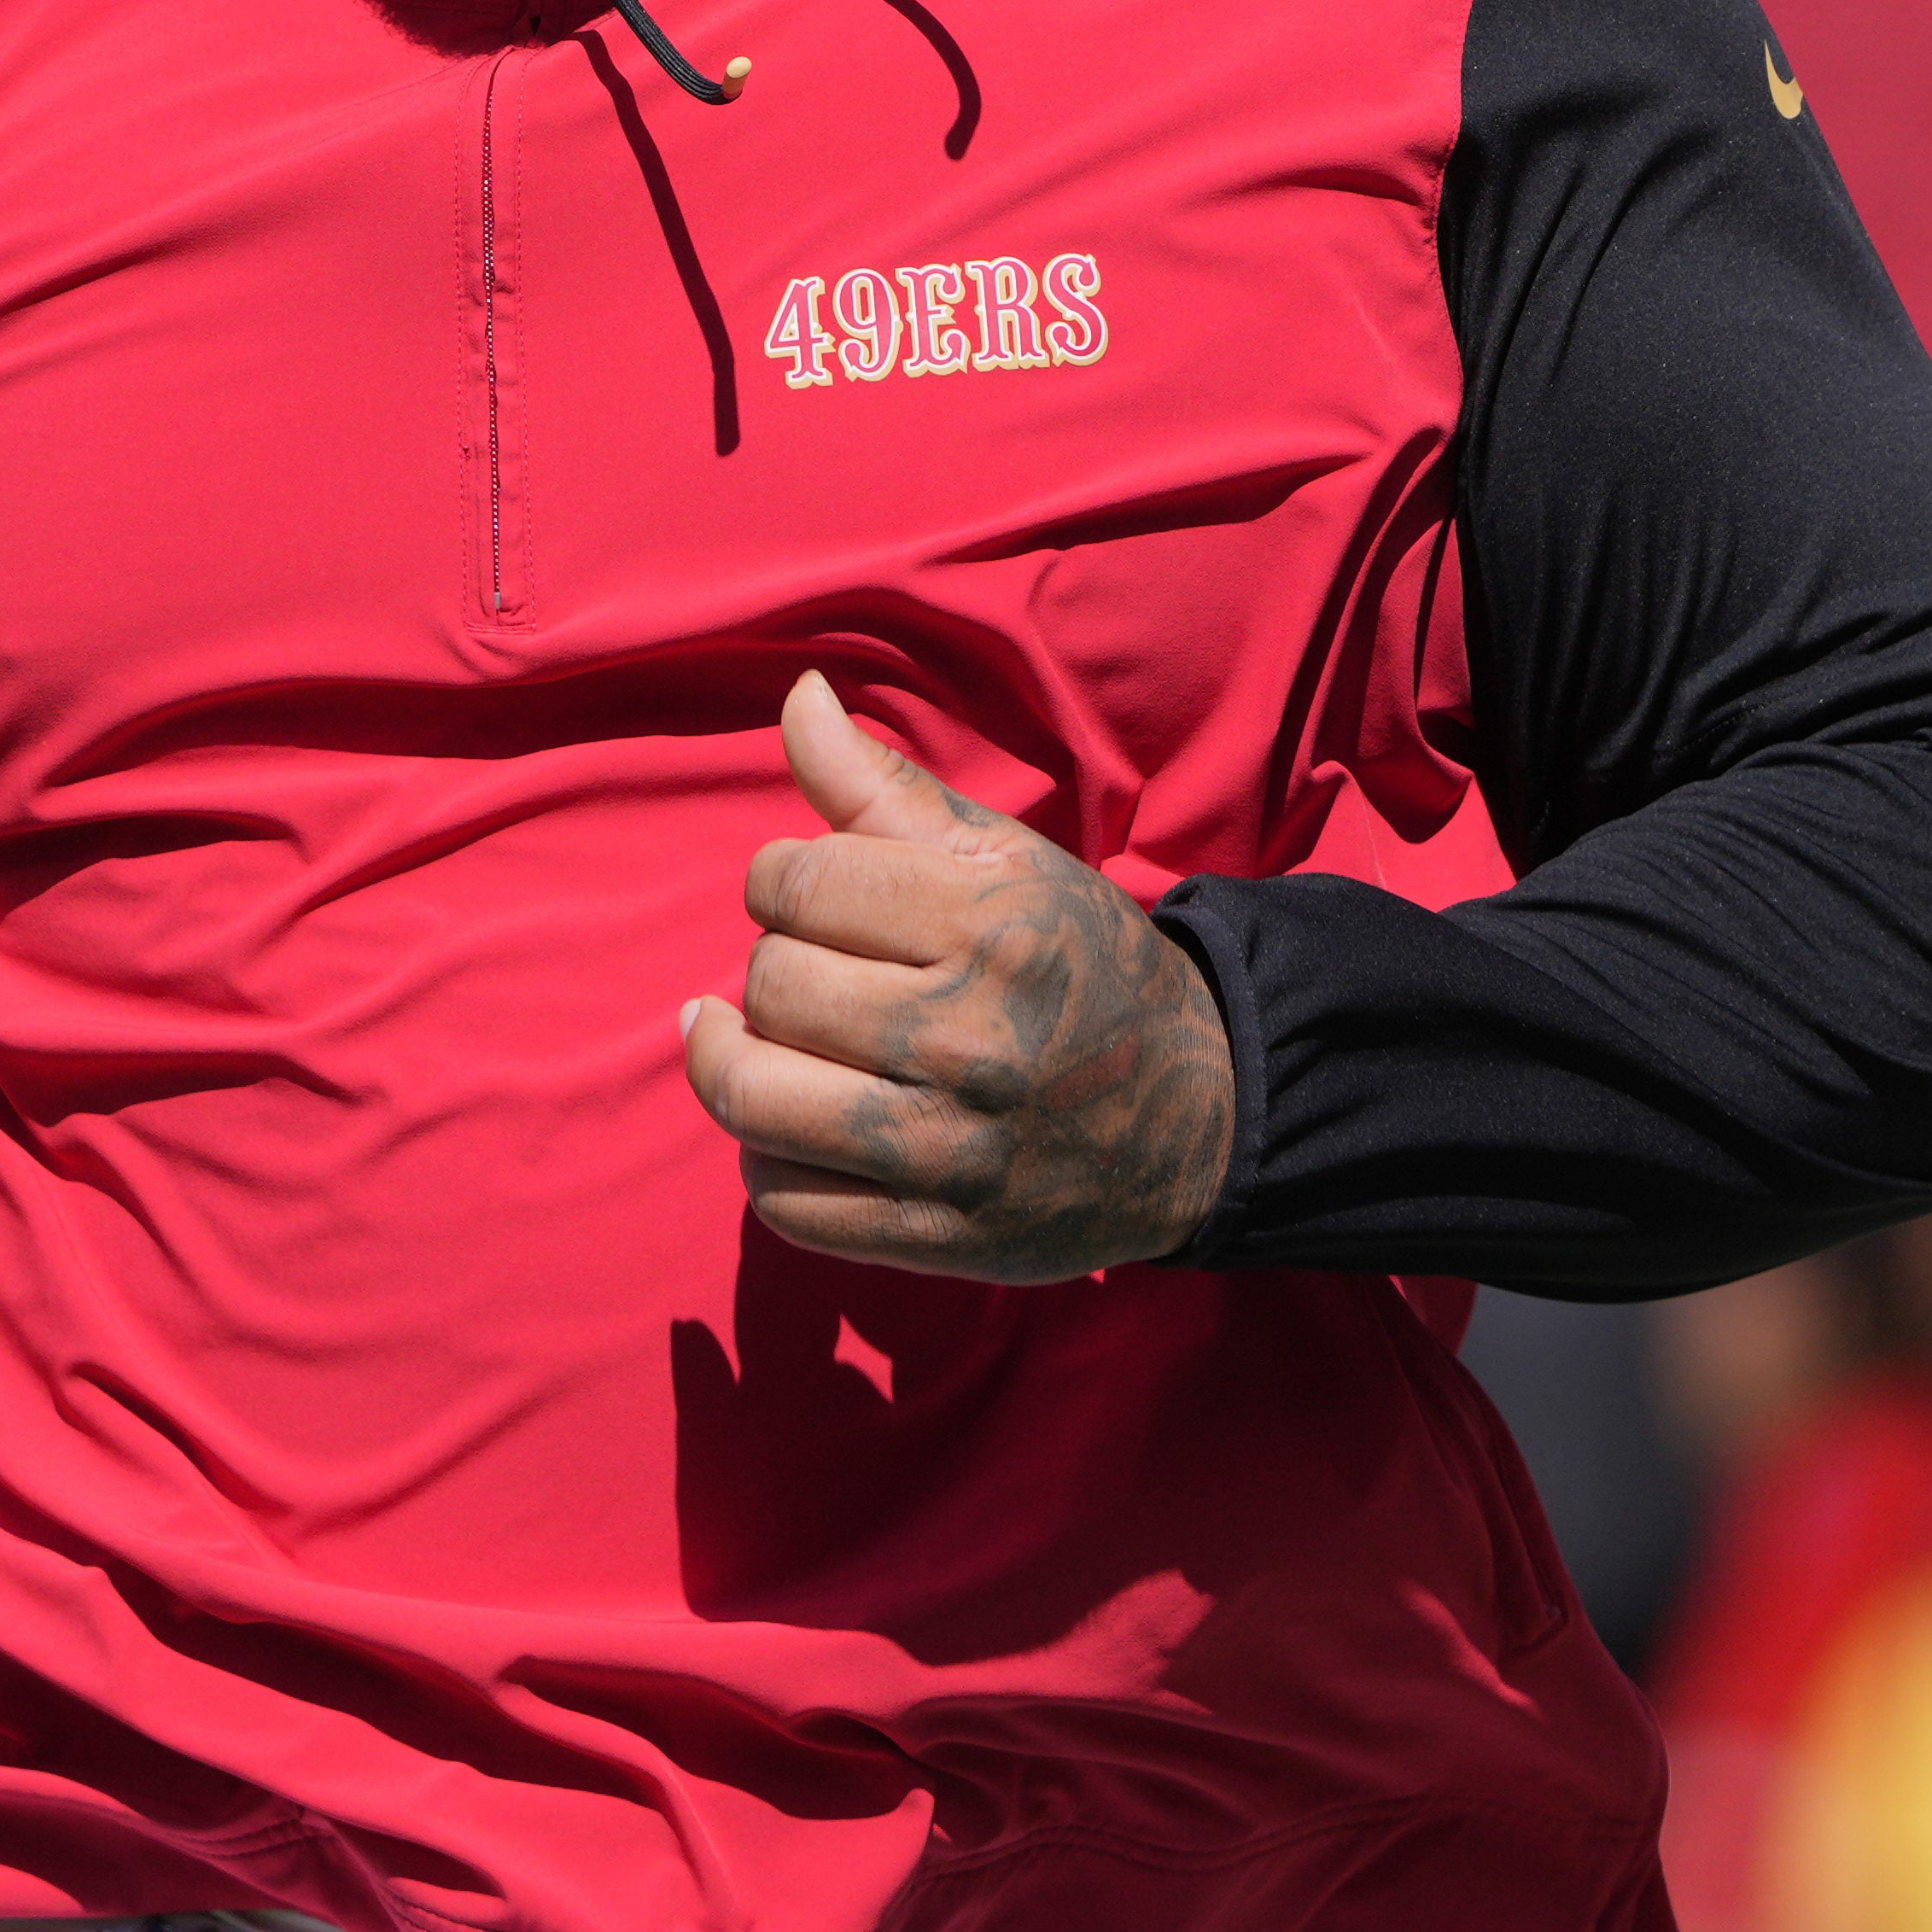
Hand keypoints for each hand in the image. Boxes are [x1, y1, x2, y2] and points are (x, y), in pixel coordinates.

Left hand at [676, 674, 1235, 1284]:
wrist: (1197, 1115)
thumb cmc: (1078, 965)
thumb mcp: (1006, 861)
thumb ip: (884, 787)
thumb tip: (796, 695)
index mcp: (993, 926)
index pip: (793, 883)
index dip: (782, 880)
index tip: (812, 897)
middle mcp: (972, 1039)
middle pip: (770, 986)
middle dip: (773, 969)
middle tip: (814, 974)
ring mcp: (953, 1149)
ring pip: (756, 1097)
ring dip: (734, 1062)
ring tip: (750, 1039)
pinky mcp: (939, 1236)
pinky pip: (786, 1201)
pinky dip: (765, 1160)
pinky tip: (794, 1124)